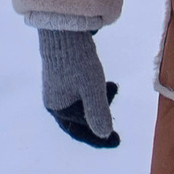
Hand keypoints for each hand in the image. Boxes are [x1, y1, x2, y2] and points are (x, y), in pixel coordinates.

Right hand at [39, 29, 119, 147]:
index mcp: (58, 108)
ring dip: (100, 101)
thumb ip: (98, 112)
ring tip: (113, 87)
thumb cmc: (78, 61)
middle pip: (80, 119)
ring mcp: (57, 89)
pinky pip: (81, 92)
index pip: (79, 131)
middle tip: (118, 112)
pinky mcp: (63, 77)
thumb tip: (105, 135)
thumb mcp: (93, 89)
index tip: (116, 141)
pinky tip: (107, 83)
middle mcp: (54, 101)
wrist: (64, 31)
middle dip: (101, 117)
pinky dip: (95, 92)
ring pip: (82, 104)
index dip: (98, 139)